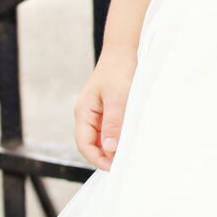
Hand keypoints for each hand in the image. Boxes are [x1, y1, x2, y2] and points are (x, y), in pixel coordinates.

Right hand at [74, 49, 137, 170]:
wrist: (126, 49)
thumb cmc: (119, 69)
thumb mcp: (117, 98)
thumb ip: (113, 123)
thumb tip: (110, 149)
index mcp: (84, 112)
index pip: (84, 144)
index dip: (97, 159)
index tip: (114, 167)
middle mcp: (88, 115)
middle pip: (93, 144)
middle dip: (107, 156)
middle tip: (126, 163)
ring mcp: (99, 113)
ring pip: (104, 139)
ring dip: (115, 147)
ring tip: (130, 153)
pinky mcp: (111, 110)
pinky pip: (113, 130)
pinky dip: (121, 137)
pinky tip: (132, 140)